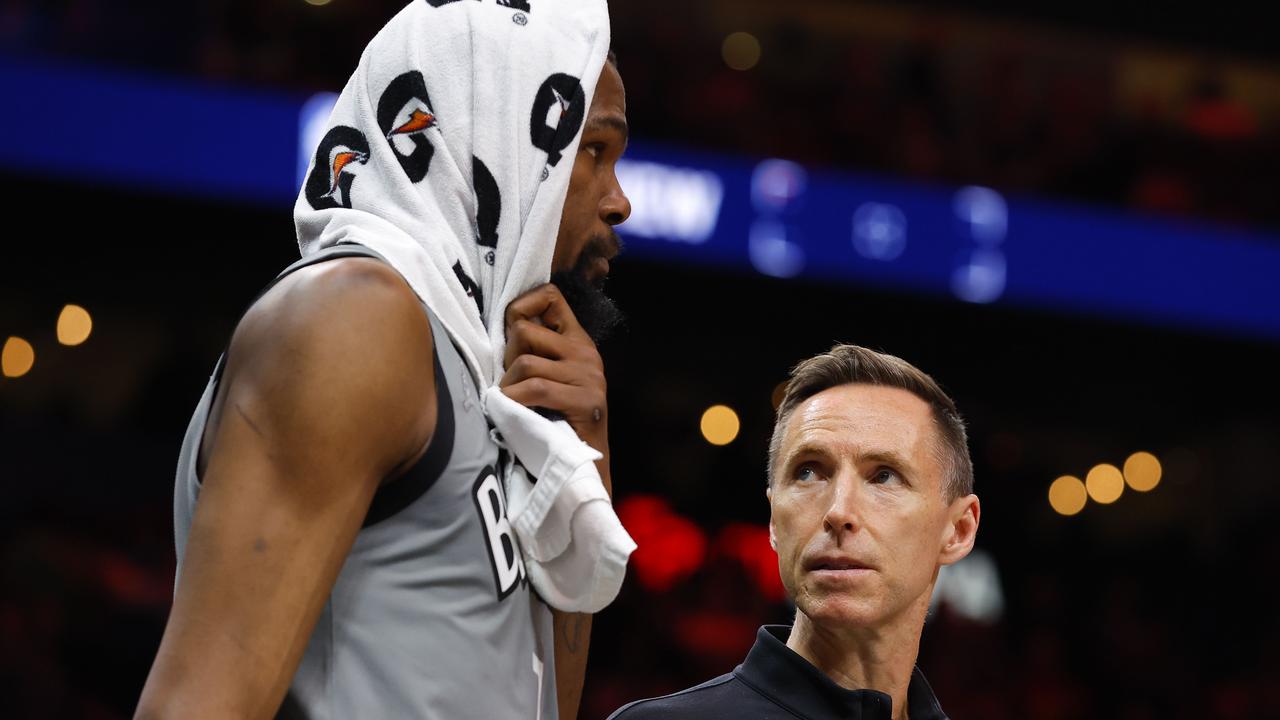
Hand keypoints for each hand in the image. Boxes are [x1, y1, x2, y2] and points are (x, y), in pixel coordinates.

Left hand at [500, 284, 608, 458]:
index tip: (510, 334)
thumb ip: (534, 352)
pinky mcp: (586, 400)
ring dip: (508, 386)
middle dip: (507, 358)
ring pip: (525, 362)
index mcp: (578, 341)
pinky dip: (515, 401)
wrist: (586, 467)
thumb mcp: (547, 378)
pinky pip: (535, 388)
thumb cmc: (556, 423)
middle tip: (511, 384)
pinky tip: (514, 412)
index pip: (550, 296)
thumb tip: (501, 327)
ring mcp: (589, 376)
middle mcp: (586, 353)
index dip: (521, 306)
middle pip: (524, 331)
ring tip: (513, 402)